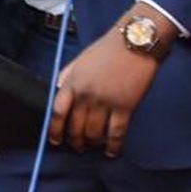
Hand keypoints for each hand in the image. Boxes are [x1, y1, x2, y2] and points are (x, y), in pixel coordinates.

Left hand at [49, 5, 177, 157]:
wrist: (135, 40)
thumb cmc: (109, 47)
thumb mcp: (82, 58)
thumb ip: (68, 75)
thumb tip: (58, 90)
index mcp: (73, 81)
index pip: (58, 112)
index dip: (55, 129)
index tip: (56, 140)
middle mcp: (86, 94)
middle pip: (76, 127)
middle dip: (75, 140)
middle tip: (78, 146)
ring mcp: (105, 102)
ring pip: (94, 134)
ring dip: (92, 143)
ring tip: (94, 146)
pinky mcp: (125, 107)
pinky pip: (115, 134)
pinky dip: (112, 146)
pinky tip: (111, 151)